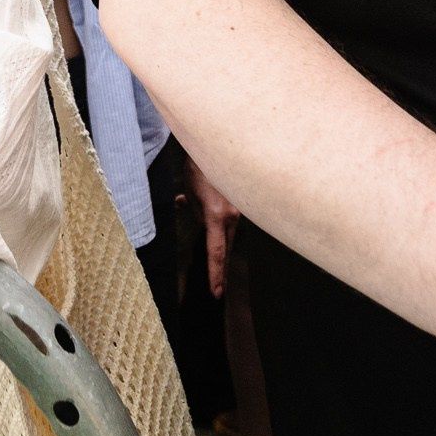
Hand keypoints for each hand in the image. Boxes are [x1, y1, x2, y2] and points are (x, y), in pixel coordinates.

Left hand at [192, 161, 242, 298]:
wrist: (220, 144)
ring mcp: (242, 209)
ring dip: (218, 234)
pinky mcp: (245, 202)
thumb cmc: (200, 165)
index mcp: (217, 215)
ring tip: (208, 228)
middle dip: (220, 265)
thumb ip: (194, 210)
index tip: (217, 291)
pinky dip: (222, 219)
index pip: (216, 252)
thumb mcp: (190, 191)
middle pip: (225, 247)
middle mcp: (234, 215)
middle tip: (218, 288)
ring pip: (229, 232)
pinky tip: (211, 203)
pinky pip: (233, 218)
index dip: (216, 273)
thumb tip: (192, 214)